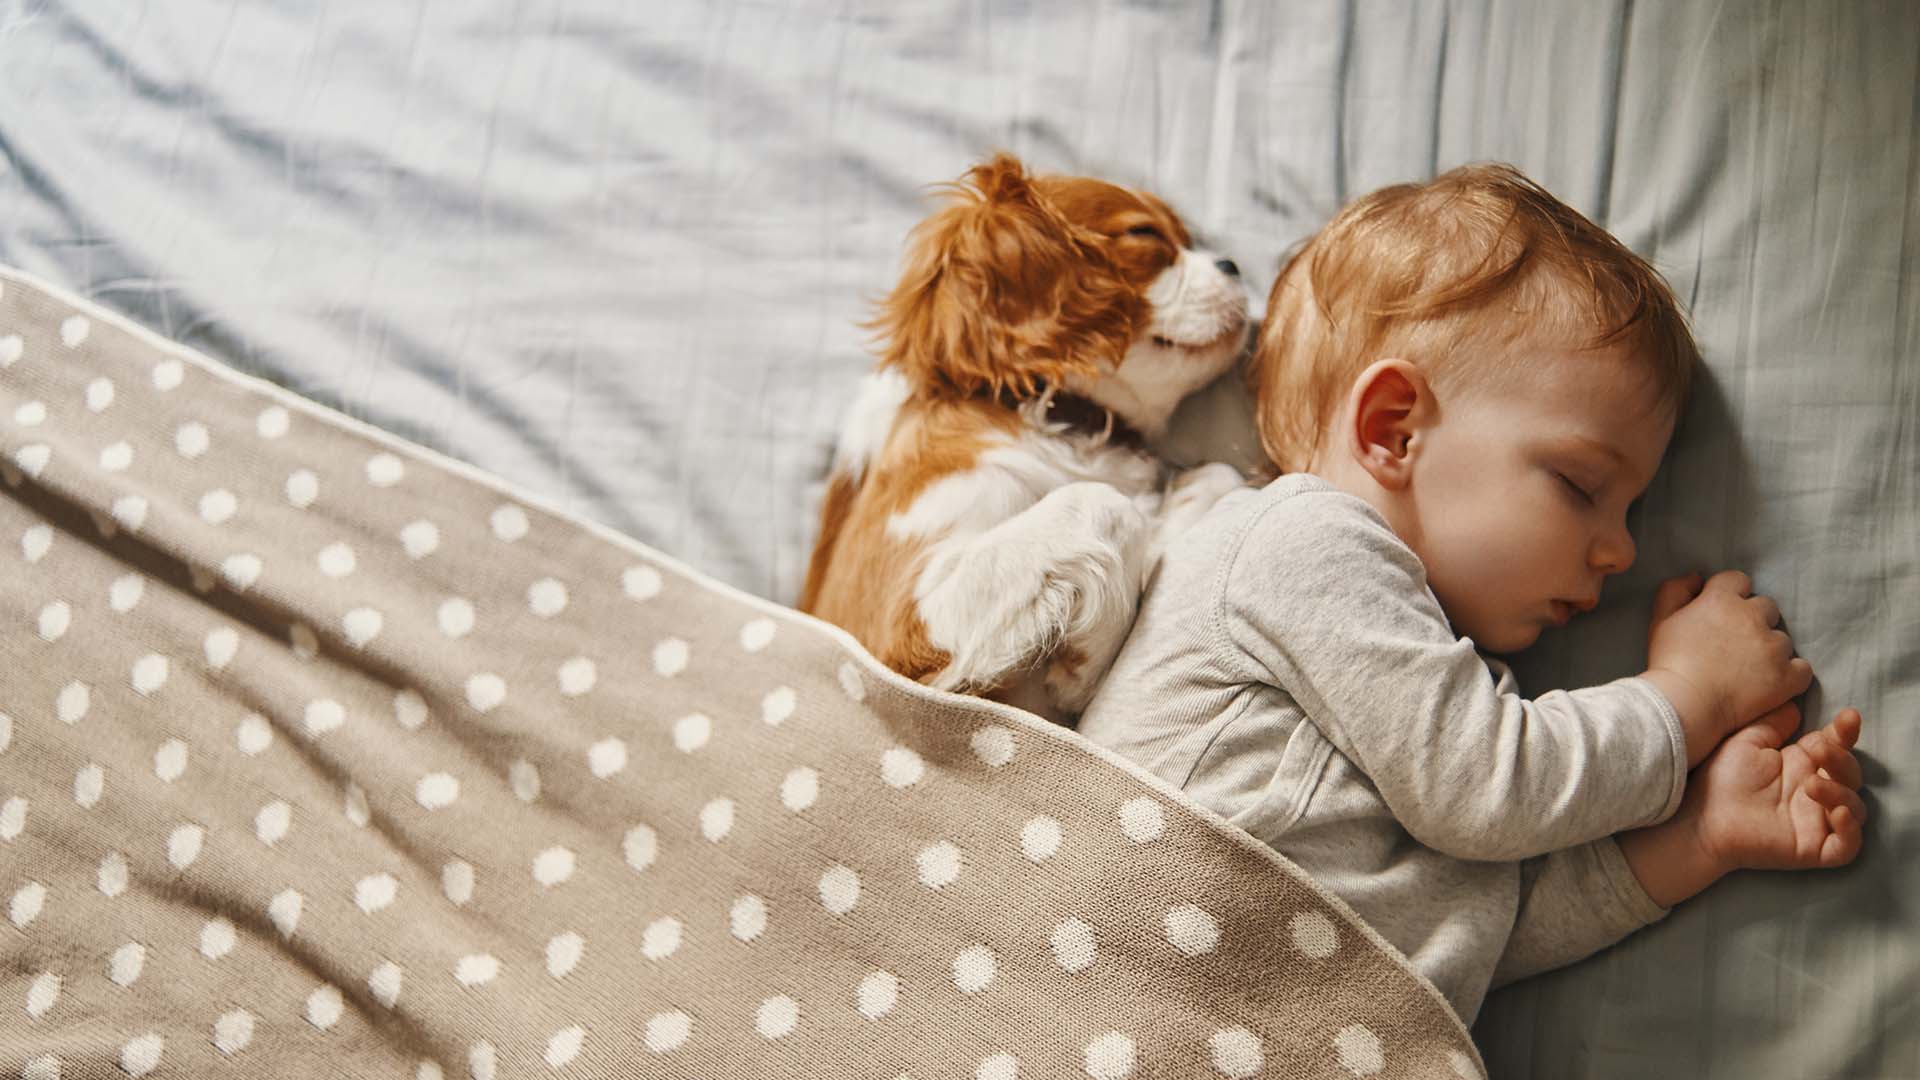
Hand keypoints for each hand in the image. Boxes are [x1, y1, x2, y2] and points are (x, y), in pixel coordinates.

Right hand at [1642, 570, 1813, 765]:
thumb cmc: (1668, 664)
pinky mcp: (1787, 676)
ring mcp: (1773, 647)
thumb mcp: (1659, 620)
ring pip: (1782, 639)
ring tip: (1748, 670)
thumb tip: (1697, 577)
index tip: (1721, 615)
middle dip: (1753, 621)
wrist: (1683, 706)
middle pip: (1766, 607)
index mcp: (1721, 599)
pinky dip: (1791, 674)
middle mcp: (1752, 617)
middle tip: (1735, 644)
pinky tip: (1772, 683)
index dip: (1730, 596)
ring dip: (1769, 650)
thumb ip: (1675, 590)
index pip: (1738, 580)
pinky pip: (1802, 668)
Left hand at [1687, 704, 1866, 873]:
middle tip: (1817, 751)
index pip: (1836, 747)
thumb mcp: (1747, 742)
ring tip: (1810, 785)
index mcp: (1800, 765)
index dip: (1846, 732)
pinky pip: (1847, 846)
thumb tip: (1793, 706)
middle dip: (1841, 759)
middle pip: (1850, 774)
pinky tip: (1837, 813)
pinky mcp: (1812, 849)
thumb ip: (1772, 725)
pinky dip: (1850, 831)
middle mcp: (1813, 792)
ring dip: (1841, 792)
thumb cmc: (1720, 779)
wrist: (1701, 817)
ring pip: (1855, 808)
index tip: (1848, 717)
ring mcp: (1815, 822)